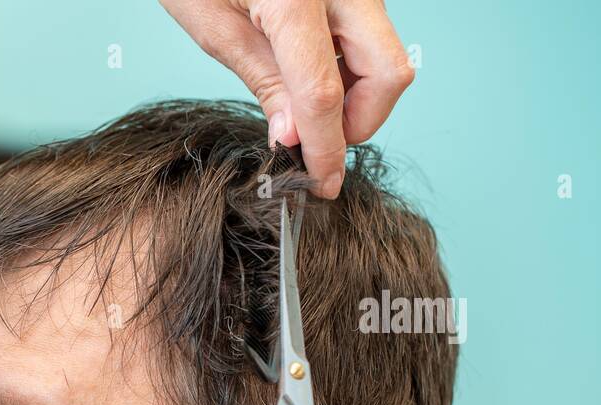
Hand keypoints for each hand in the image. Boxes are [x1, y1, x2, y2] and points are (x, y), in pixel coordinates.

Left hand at [160, 0, 413, 198]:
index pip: (325, 95)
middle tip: (314, 142)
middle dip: (358, 121)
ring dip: (355, 95)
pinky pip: (370, 34)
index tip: (320, 184)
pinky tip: (310, 75)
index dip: (326, 150)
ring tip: (301, 107)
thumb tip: (293, 138)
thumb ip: (263, 81)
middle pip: (388, 73)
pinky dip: (350, 66)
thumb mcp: (212, 24)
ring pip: (386, 54)